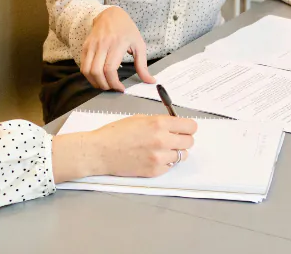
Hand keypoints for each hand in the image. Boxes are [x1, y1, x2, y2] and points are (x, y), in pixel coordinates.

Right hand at [51, 115, 196, 181]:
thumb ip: (160, 122)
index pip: (190, 127)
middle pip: (189, 142)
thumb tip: (175, 126)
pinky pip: (170, 166)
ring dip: (175, 152)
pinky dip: (165, 163)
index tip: (185, 129)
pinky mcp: (154, 171)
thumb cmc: (116, 133)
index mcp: (159, 124)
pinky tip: (153, 158)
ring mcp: (159, 158)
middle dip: (183, 139)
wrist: (100, 151)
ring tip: (162, 149)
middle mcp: (162, 140)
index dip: (188, 127)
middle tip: (174, 139)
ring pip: (182, 156)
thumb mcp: (140, 119)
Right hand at [81, 7, 155, 91]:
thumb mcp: (139, 45)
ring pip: (87, 71)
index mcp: (117, 44)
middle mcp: (102, 45)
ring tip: (105, 84)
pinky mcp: (85, 47)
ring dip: (95, 82)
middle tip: (112, 88)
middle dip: (104, 85)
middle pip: (96, 72)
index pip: (110, 69)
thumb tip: (150, 81)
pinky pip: (83, 66)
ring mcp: (91, 45)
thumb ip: (143, 65)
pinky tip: (98, 77)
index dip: (114, 83)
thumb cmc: (127, 30)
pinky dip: (89, 76)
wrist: (111, 14)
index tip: (121, 88)